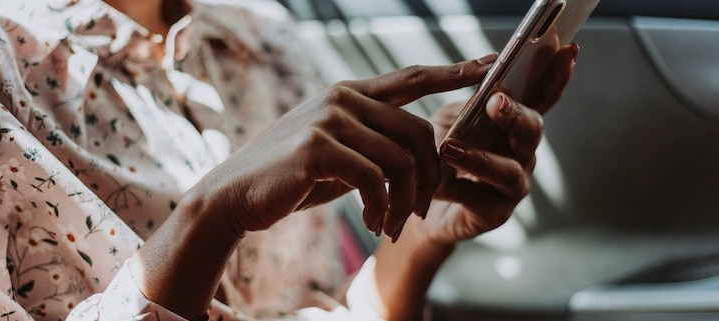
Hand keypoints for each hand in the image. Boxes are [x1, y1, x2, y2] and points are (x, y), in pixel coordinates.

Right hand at [185, 59, 495, 238]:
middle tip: (420, 212)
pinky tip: (373, 223)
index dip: (453, 72)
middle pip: (419, 131)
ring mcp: (329, 119)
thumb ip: (372, 142)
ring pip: (401, 160)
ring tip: (393, 225)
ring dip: (406, 202)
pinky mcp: (317, 148)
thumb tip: (416, 154)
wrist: (236, 195)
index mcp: (349, 94)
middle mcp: (342, 99)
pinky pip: (375, 179)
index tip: (490, 65)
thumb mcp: (337, 152)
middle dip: (431, 177)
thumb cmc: (290, 177)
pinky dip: (382, 208)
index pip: (411, 78)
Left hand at [423, 44, 578, 244]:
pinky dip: (457, 188)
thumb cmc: (440, 154)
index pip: (541, 97)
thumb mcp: (449, 120)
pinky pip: (481, 199)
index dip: (556, 75)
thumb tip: (483, 80)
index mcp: (514, 124)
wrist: (421, 201)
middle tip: (495, 101)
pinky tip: (438, 183)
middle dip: (516, 114)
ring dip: (480, 158)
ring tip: (449, 148)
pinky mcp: (496, 213)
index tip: (567, 50)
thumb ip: (467, 104)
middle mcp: (521, 152)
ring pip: (508, 170)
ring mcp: (513, 185)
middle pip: (532, 130)